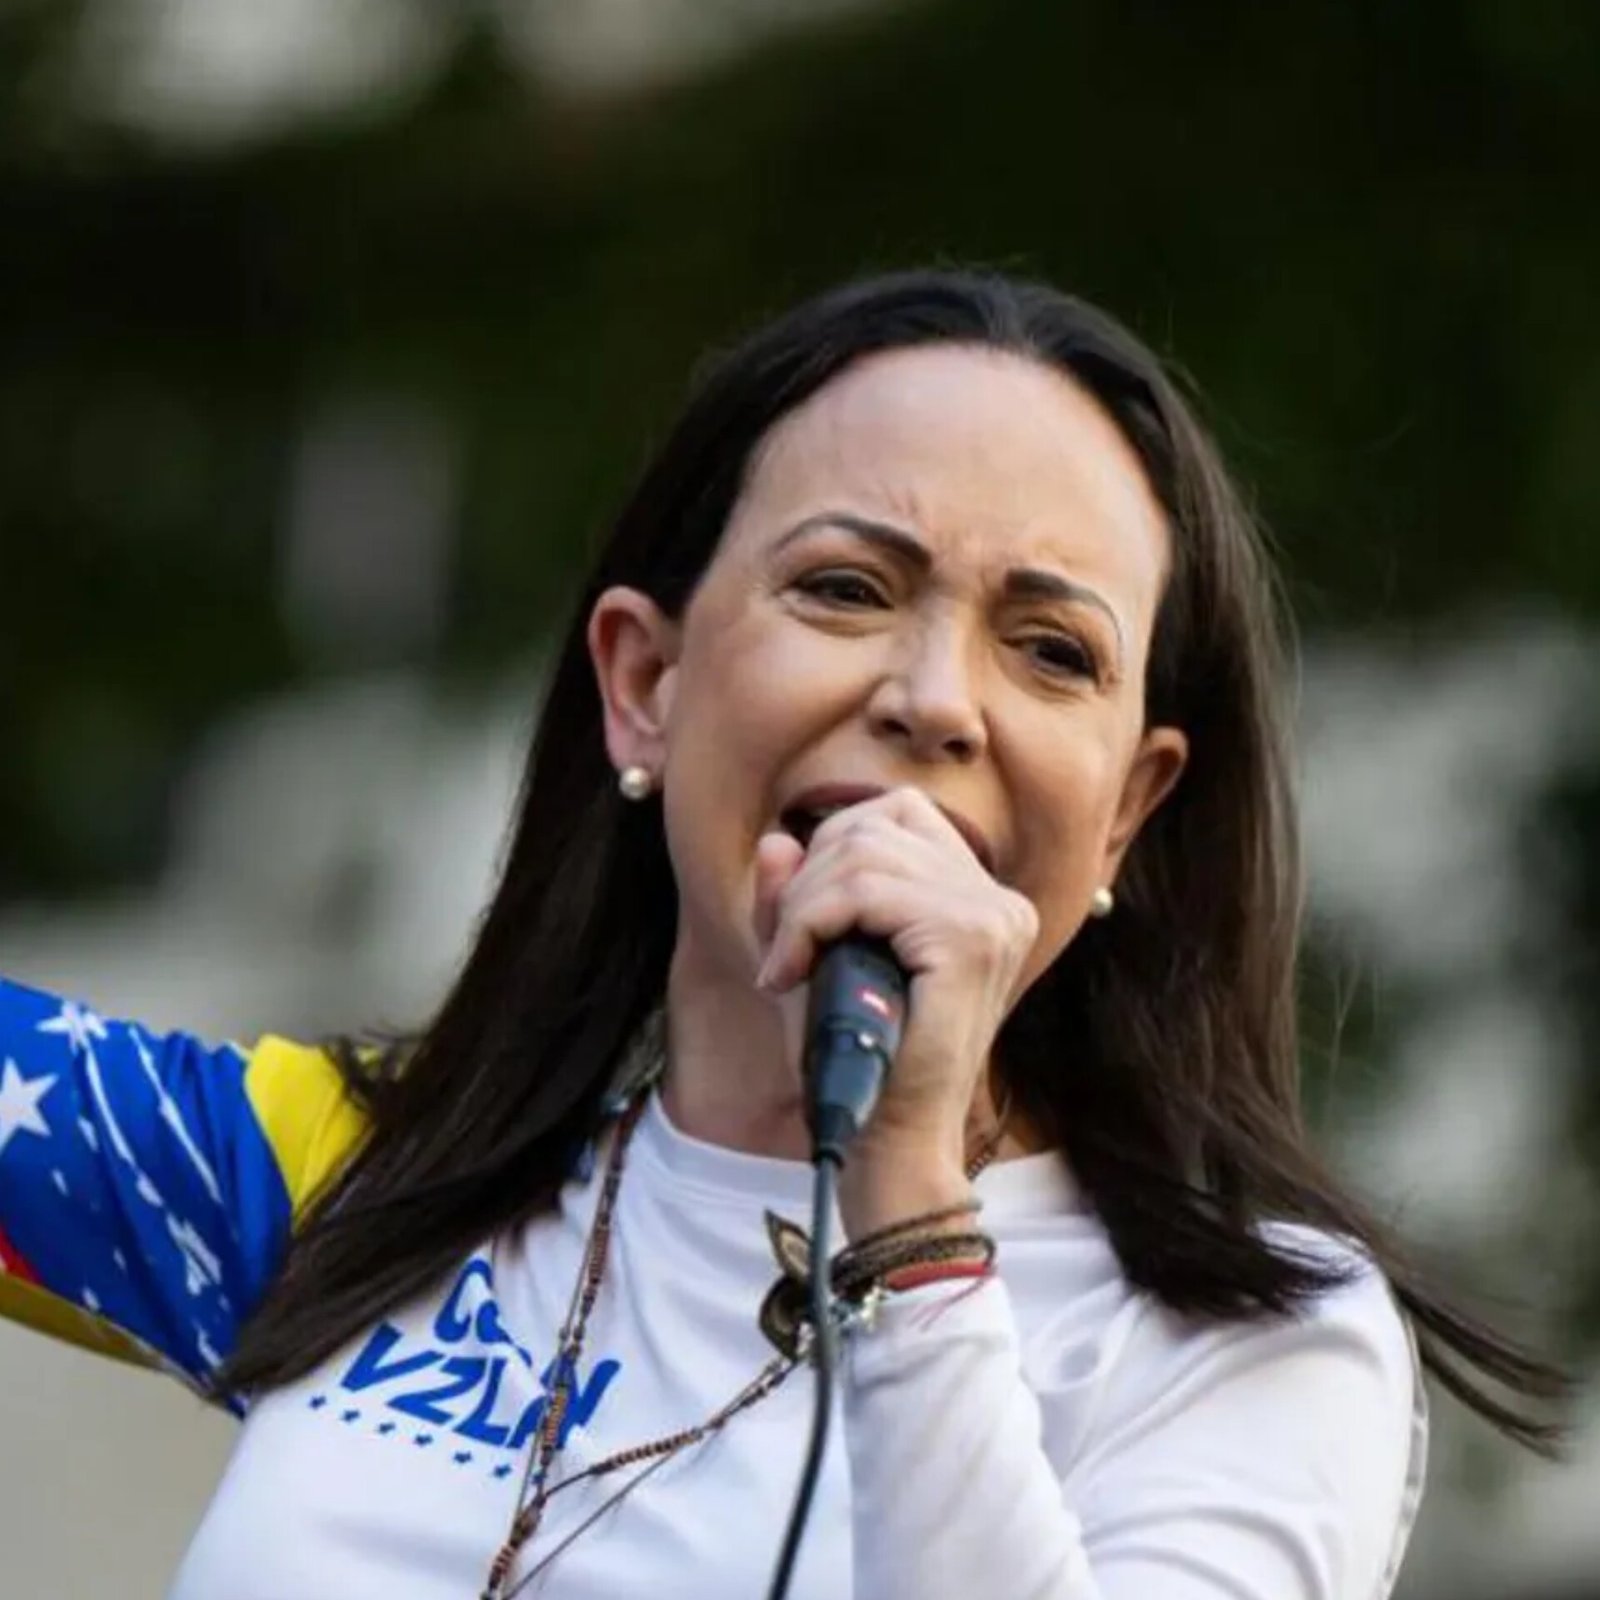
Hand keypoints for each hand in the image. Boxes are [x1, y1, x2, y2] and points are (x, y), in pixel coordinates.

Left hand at [751, 787, 1038, 1210]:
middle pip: (876, 825)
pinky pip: (867, 889)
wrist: (887, 1142)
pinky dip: (811, 921)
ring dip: (802, 906)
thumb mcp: (814, 961)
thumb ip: (796, 900)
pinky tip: (792, 972)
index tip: (799, 923)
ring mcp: (993, 916)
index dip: (830, 852)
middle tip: (784, 951)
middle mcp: (998, 900)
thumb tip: (777, 840)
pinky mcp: (971, 938)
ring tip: (787, 966)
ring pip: (865, 851)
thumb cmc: (855, 1059)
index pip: (898, 814)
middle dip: (808, 880)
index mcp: (979, 899)